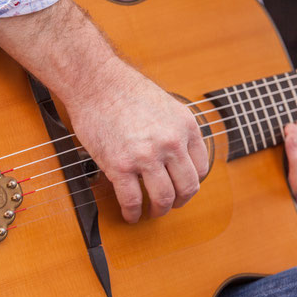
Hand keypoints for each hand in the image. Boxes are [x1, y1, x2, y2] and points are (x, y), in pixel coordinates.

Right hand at [66, 59, 208, 222]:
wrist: (95, 82)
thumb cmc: (124, 90)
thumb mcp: (165, 105)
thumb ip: (174, 130)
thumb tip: (174, 156)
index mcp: (185, 127)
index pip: (201, 168)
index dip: (192, 183)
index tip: (182, 187)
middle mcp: (171, 143)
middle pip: (187, 187)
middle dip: (179, 202)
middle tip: (171, 205)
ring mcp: (146, 156)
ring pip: (163, 198)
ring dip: (158, 211)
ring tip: (151, 212)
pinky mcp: (120, 166)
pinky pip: (132, 200)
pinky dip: (133, 213)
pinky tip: (130, 215)